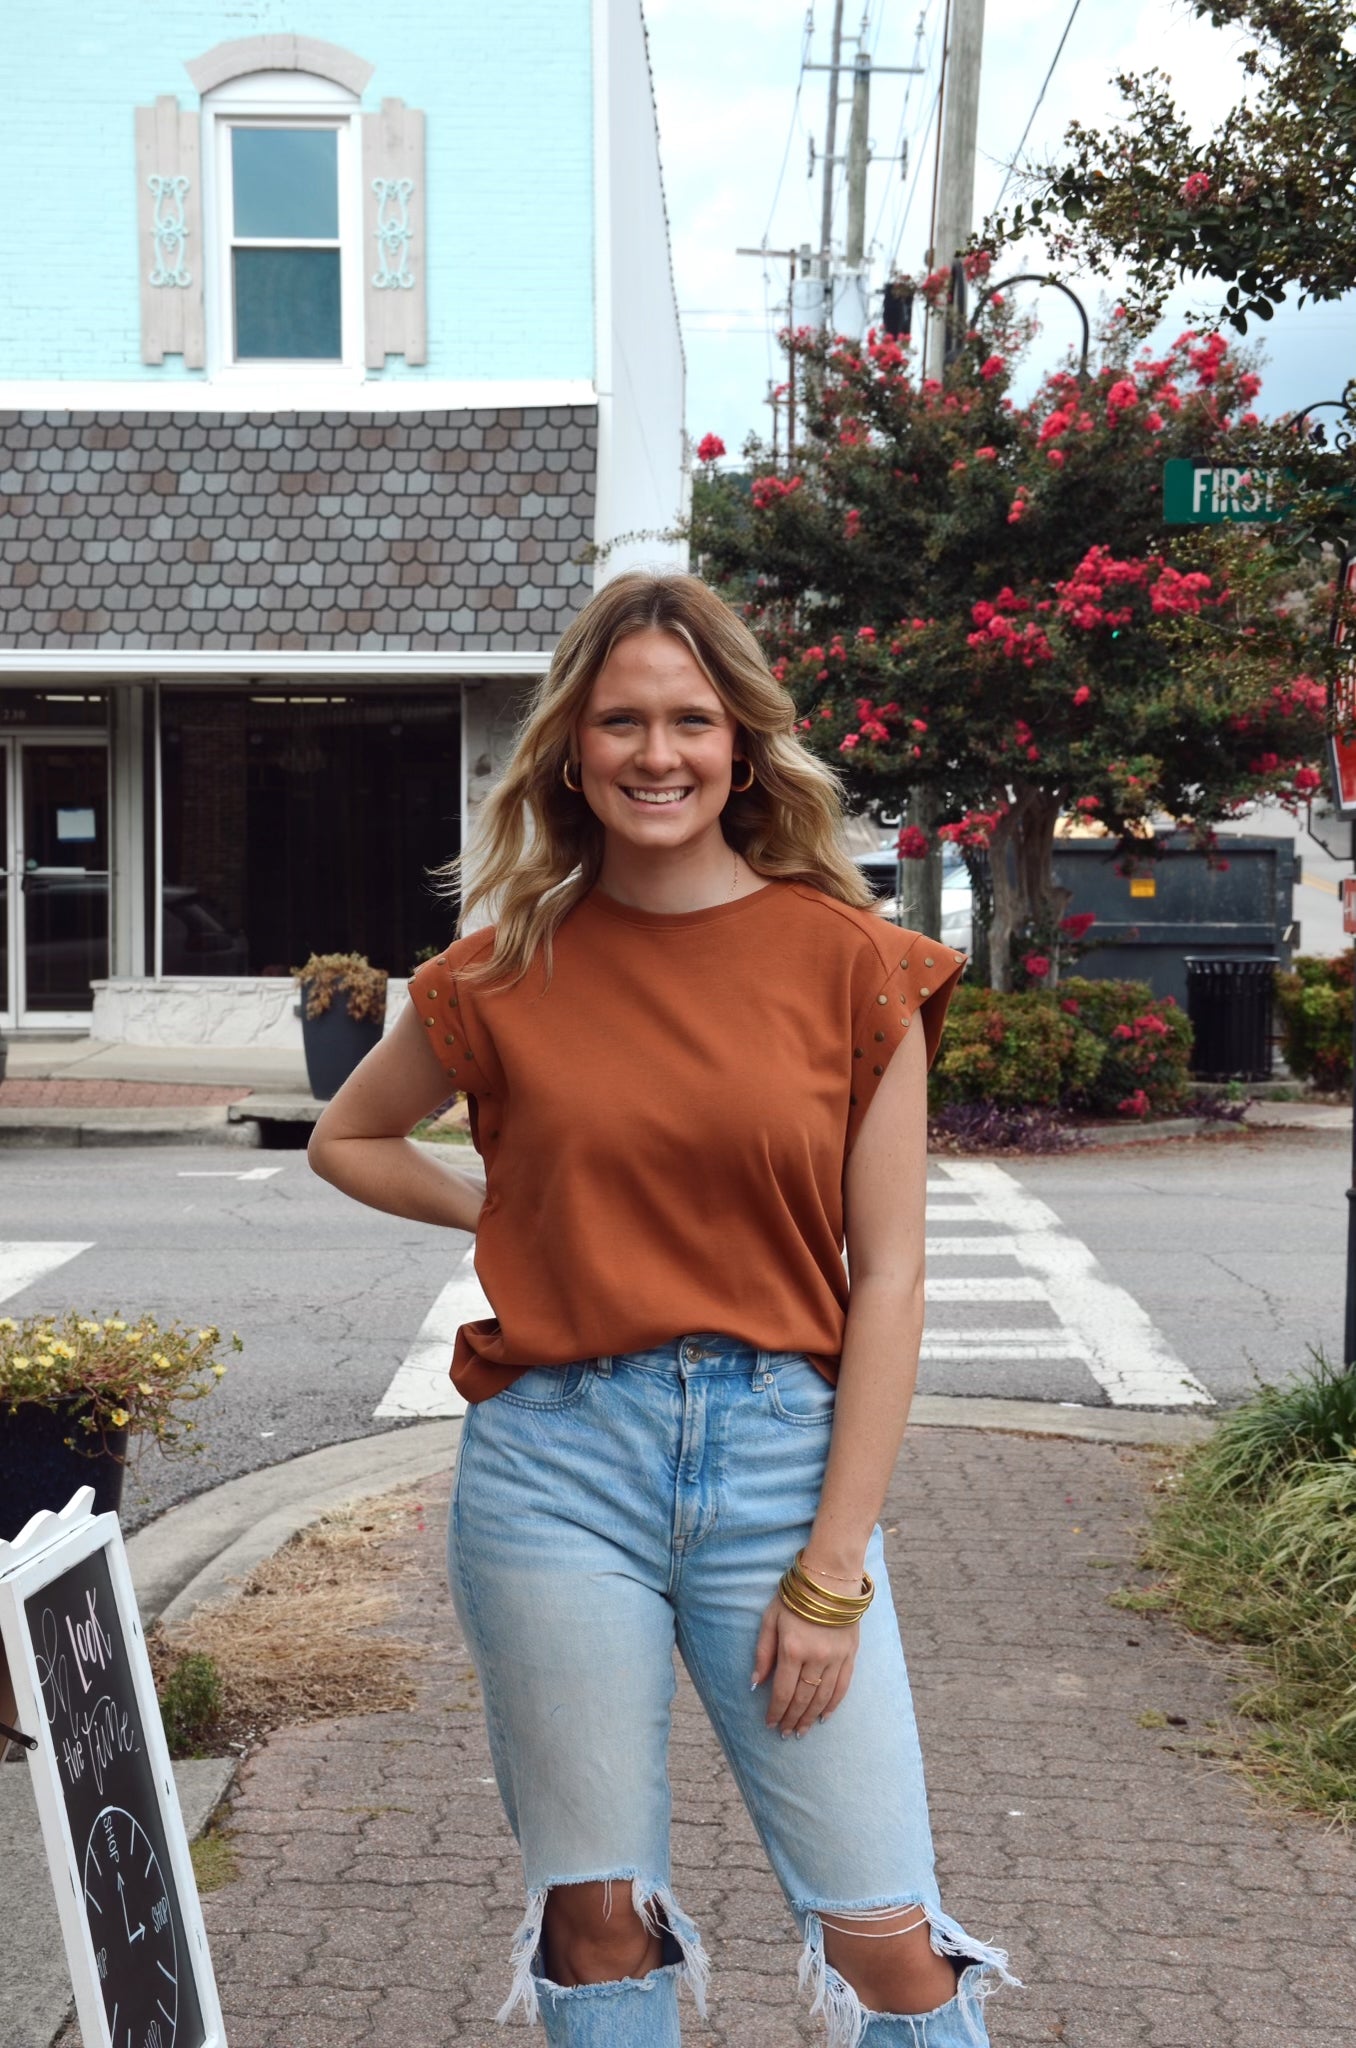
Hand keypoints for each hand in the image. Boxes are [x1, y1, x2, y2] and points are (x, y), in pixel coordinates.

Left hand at [751, 1593, 857, 1736]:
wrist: (830, 1579)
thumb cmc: (795, 1597)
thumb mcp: (770, 1618)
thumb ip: (763, 1653)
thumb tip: (755, 1684)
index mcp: (792, 1649)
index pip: (782, 1691)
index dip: (776, 1711)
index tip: (770, 1724)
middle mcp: (815, 1657)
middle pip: (802, 1698)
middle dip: (792, 1718)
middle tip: (785, 1733)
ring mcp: (836, 1657)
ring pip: (822, 1697)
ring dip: (810, 1717)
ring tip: (802, 1731)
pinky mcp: (850, 1654)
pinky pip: (843, 1687)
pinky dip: (833, 1704)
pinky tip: (824, 1716)